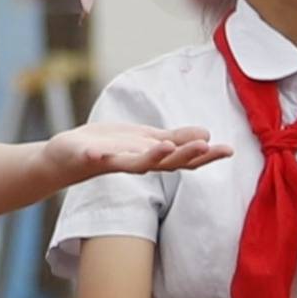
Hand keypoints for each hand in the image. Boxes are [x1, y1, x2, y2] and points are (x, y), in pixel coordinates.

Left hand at [34, 121, 231, 193]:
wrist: (68, 157)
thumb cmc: (109, 146)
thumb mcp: (146, 139)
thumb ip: (175, 138)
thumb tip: (207, 133)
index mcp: (151, 156)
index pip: (184, 159)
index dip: (206, 156)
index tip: (228, 150)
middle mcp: (136, 163)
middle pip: (166, 163)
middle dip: (187, 155)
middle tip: (207, 146)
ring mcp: (112, 162)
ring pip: (137, 164)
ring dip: (153, 156)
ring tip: (167, 146)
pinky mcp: (88, 157)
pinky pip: (93, 158)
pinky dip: (97, 157)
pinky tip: (100, 153)